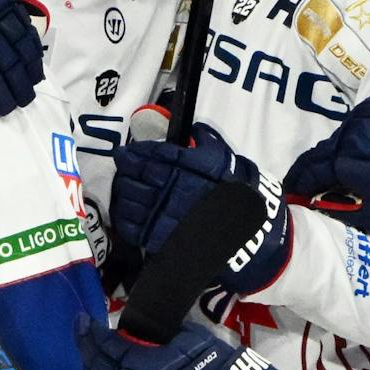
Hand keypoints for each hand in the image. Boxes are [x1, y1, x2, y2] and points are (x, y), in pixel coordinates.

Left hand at [110, 124, 290, 294]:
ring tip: (122, 184)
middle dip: (126, 167)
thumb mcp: (226, 161)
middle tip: (121, 162)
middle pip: (138, 175)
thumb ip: (207, 142)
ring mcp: (164, 216)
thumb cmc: (236, 194)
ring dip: (122, 189)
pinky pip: (132, 227)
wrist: (248, 235)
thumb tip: (193, 130)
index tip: (127, 150)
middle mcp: (173, 190)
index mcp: (188, 170)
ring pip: (130, 199)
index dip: (137, 151)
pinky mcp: (160, 239)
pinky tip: (124, 208)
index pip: (154, 155)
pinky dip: (123, 216)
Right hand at [284, 92, 369, 240]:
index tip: (292, 189)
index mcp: (359, 159)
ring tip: (339, 165)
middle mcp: (365, 131)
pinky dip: (363, 133)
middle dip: (320, 164)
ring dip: (342, 148)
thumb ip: (351, 210)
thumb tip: (323, 204)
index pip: (318, 168)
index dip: (303, 180)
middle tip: (313, 180)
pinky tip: (365, 145)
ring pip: (350, 130)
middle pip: (332, 146)